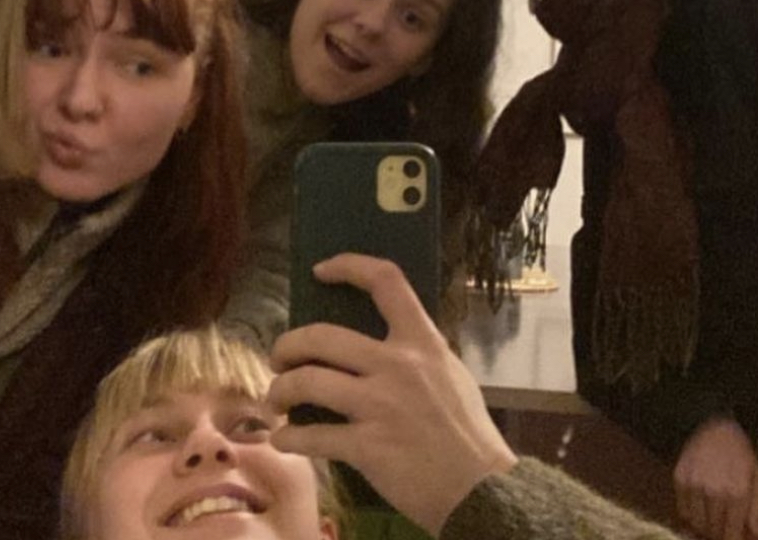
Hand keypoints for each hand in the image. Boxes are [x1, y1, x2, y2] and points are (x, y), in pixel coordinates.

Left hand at [268, 253, 515, 535]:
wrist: (482, 492)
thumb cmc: (468, 432)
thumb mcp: (449, 373)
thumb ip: (415, 353)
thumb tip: (375, 342)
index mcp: (422, 342)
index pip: (385, 281)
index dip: (348, 266)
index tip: (320, 270)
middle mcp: (398, 365)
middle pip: (322, 336)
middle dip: (288, 345)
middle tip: (279, 358)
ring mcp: (380, 405)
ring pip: (308, 381)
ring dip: (280, 390)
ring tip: (275, 400)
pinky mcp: (368, 448)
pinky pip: (313, 436)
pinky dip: (290, 439)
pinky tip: (284, 440)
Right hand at [673, 418, 757, 539]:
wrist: (715, 425)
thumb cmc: (740, 454)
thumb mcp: (756, 480)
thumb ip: (756, 511)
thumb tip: (754, 535)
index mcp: (738, 494)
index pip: (732, 534)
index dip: (732, 539)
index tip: (732, 536)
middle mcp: (714, 492)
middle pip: (714, 531)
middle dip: (719, 533)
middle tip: (722, 528)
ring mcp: (694, 485)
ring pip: (696, 523)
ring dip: (704, 526)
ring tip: (711, 518)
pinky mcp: (679, 478)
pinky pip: (682, 510)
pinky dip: (690, 514)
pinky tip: (699, 506)